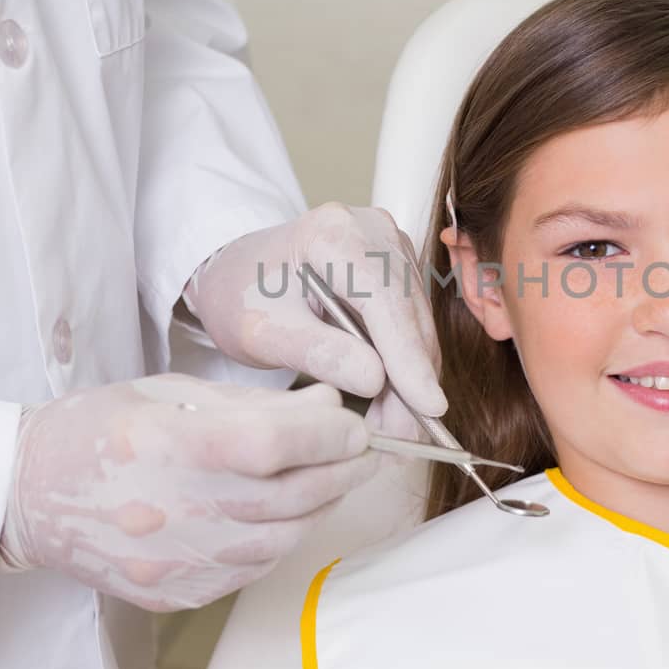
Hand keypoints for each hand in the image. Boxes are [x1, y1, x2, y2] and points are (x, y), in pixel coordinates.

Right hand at [0, 376, 379, 609]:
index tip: (355, 428)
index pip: (274, 444)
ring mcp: (174, 560)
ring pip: (282, 539)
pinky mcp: (176, 592)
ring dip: (319, 507)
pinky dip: (283, 538)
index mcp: (167, 446)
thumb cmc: (100, 430)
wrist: (31, 495)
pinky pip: (254, 568)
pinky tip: (289, 514)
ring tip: (333, 479)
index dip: (329, 437)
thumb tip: (331, 403)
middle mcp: (173, 510)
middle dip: (341, 471)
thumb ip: (256, 403)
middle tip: (364, 452)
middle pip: (289, 496)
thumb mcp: (172, 395)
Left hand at [182, 203, 445, 418]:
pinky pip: (413, 323)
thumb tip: (375, 379)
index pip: (385, 302)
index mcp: (333, 235)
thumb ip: (316, 353)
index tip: (430, 408)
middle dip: (411, 381)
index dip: (410, 358)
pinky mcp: (399, 267)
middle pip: (410, 315)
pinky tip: (391, 400)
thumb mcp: (261, 332)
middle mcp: (373, 231)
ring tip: (392, 427)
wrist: (238, 274)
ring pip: (418, 324)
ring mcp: (391, 246)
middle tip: (402, 438)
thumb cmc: (242, 297)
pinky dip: (406, 364)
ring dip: (411, 379)